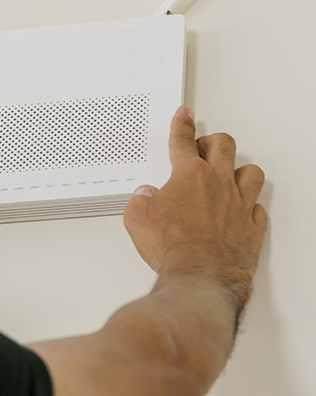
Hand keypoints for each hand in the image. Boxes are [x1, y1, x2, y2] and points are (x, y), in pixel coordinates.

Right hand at [123, 106, 266, 310]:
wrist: (201, 280)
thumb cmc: (173, 249)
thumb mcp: (137, 218)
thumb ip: (140, 201)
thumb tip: (145, 197)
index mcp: (189, 175)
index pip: (183, 139)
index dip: (182, 123)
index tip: (185, 115)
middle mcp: (218, 184)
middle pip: (223, 146)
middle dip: (211, 140)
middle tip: (203, 145)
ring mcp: (239, 206)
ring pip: (250, 172)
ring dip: (238, 169)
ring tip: (229, 172)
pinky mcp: (251, 229)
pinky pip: (258, 208)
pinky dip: (250, 204)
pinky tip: (243, 206)